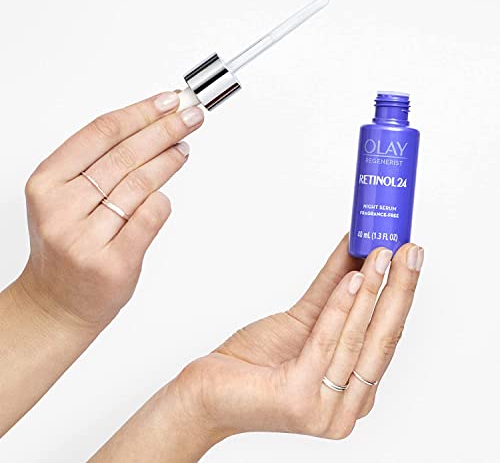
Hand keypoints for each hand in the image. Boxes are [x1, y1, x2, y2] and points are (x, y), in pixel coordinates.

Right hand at [17, 91, 203, 328]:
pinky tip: (165, 193)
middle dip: (164, 129)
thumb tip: (148, 130)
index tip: (167, 101)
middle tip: (190, 116)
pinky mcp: (115, 262)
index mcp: (46, 183)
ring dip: (168, 160)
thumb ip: (96, 167)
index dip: (140, 112)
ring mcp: (87, 238)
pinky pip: (150, 216)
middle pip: (125, 154)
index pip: (101, 133)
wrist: (57, 302)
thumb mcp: (64, 199)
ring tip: (182, 148)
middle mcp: (62, 208)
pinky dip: (162, 201)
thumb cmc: (66, 247)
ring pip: (140, 184)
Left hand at [173, 235, 423, 441]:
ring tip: (381, 254)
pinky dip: (340, 307)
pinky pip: (325, 343)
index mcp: (353, 391)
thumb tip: (355, 250)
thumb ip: (333, 292)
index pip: (386, 338)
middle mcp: (346, 405)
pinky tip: (353, 277)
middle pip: (382, 339)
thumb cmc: (255, 361)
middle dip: (400, 289)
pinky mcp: (299, 400)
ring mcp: (325, 408)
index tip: (409, 259)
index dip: (401, 296)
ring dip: (372, 290)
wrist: (210, 392)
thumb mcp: (304, 322)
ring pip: (357, 338)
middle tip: (411, 250)